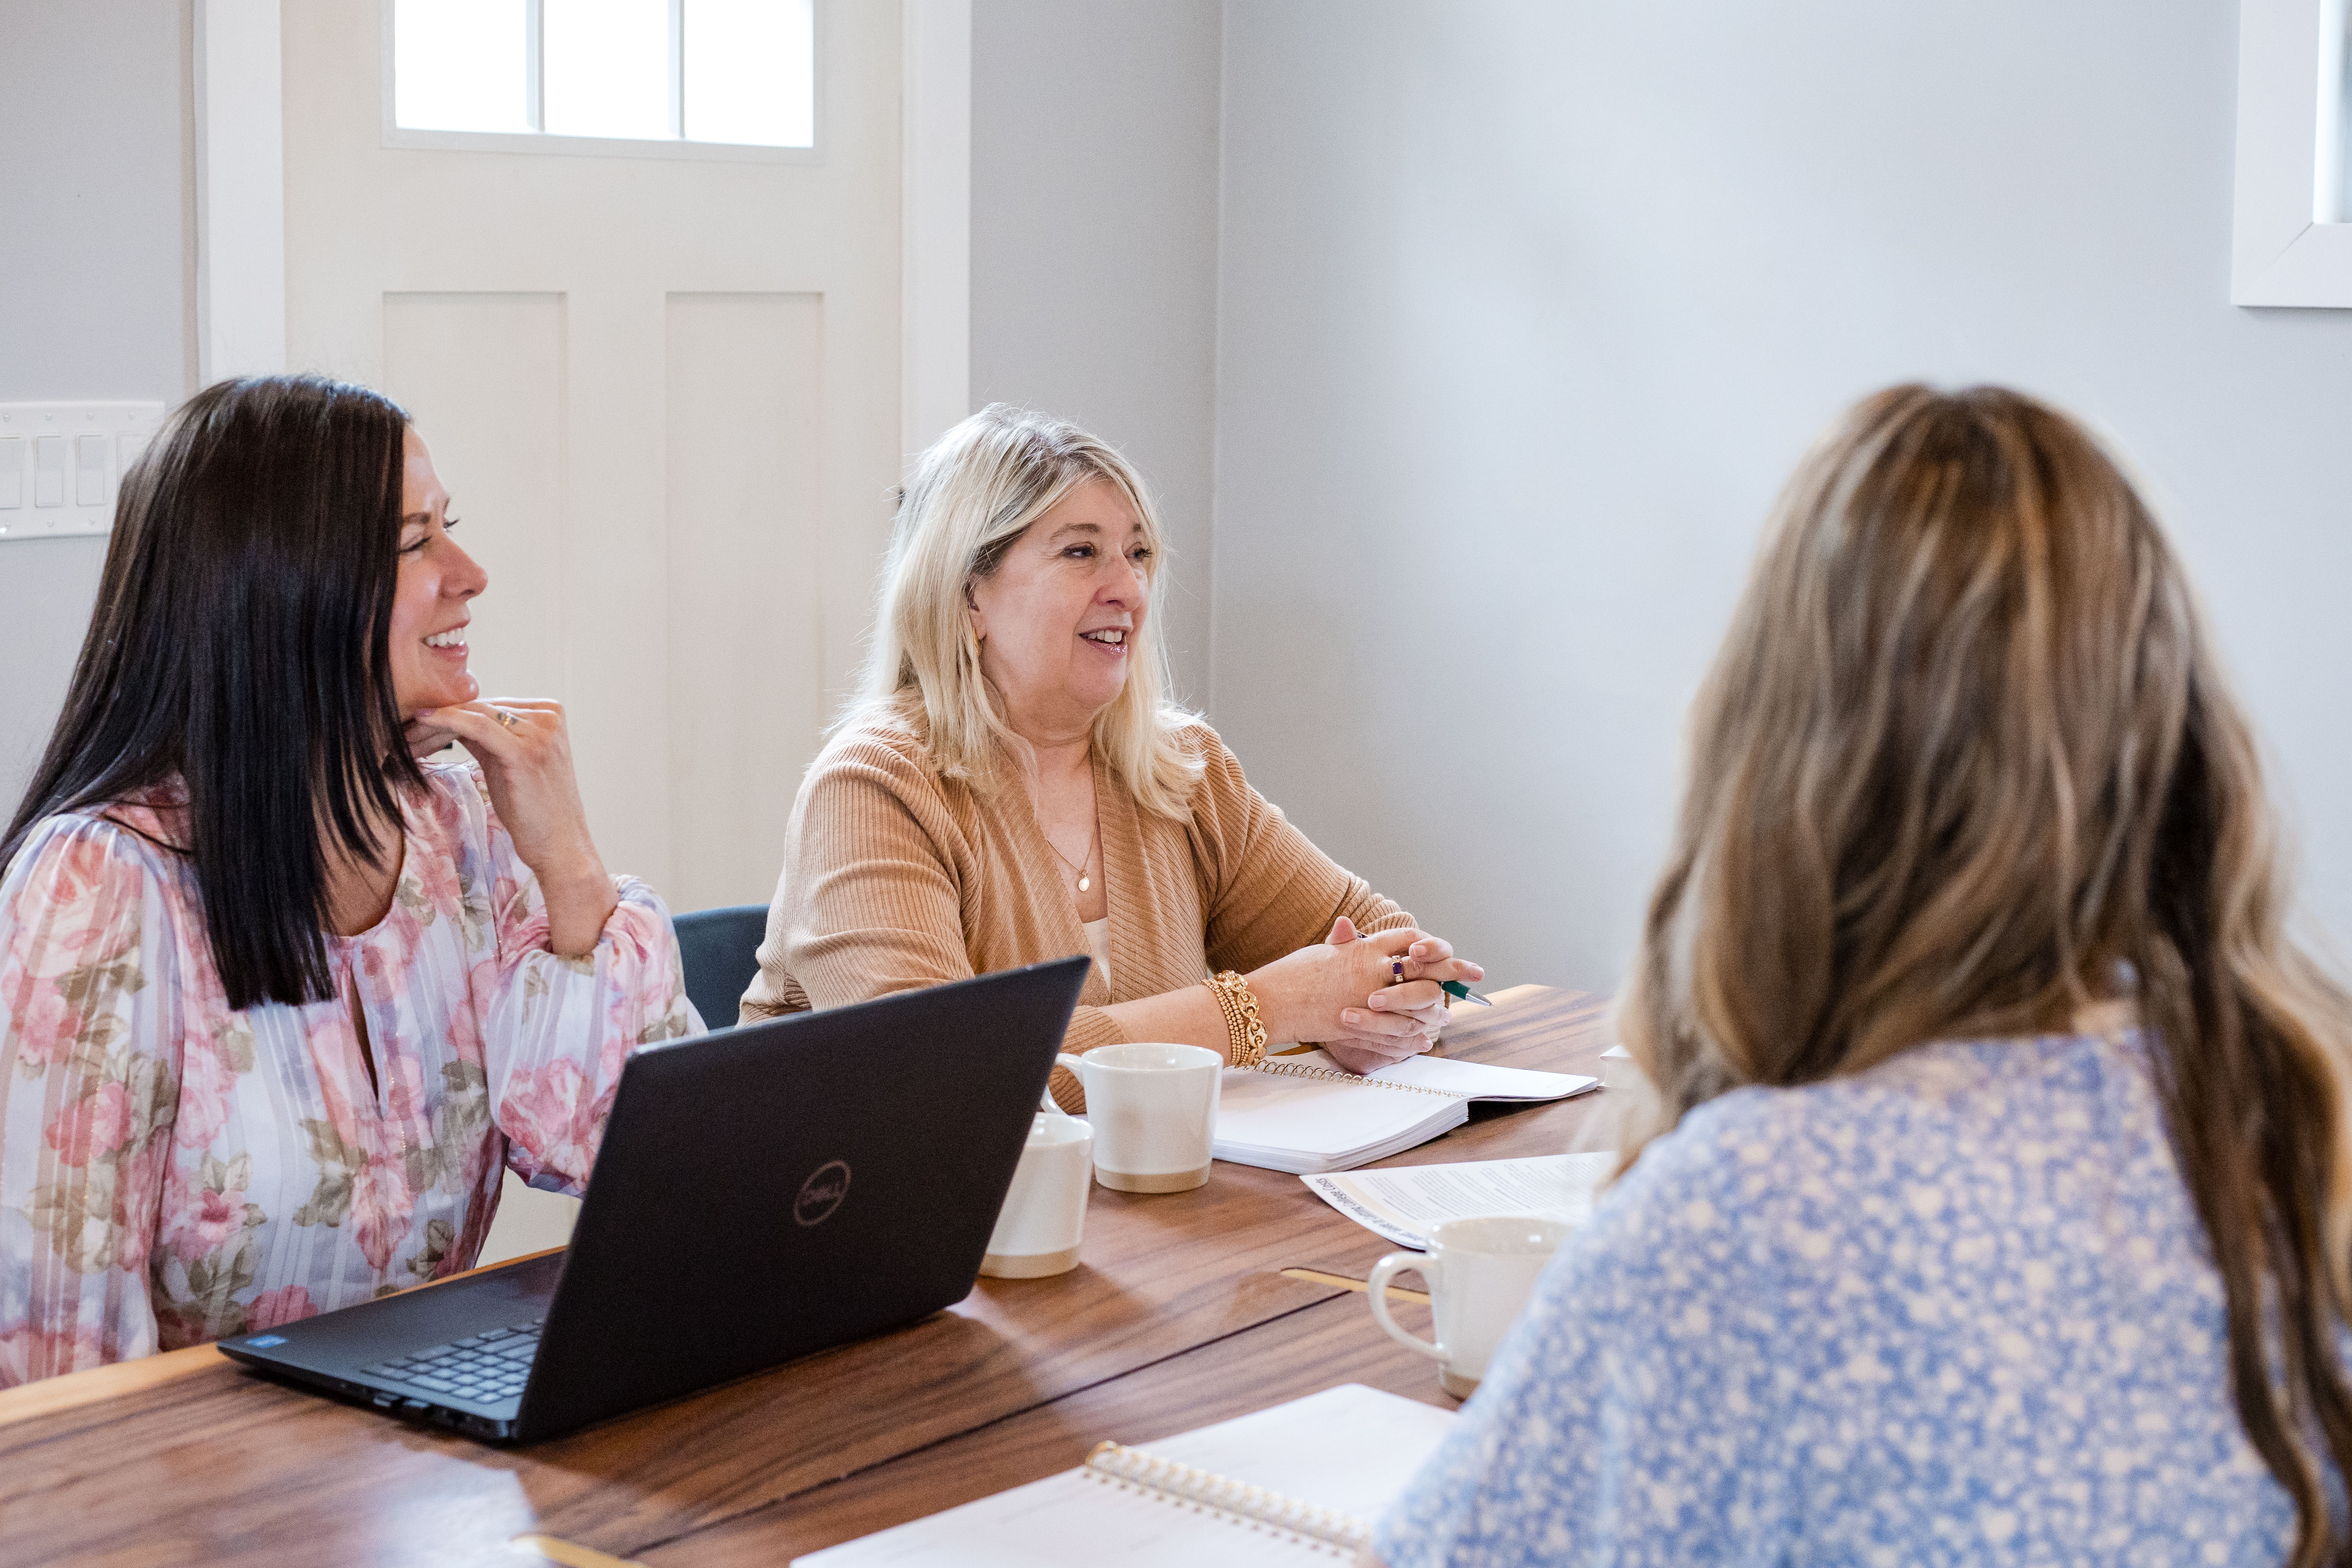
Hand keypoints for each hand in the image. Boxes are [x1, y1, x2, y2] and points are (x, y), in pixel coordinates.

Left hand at [409, 699, 616, 954]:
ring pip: (474, 714)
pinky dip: (445, 721)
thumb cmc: (534, 812)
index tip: (414, 727)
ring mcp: (541, 731)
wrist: (560, 848)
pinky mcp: (526, 750)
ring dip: (432, 724)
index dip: (448, 713)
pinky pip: (477, 726)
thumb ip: (488, 738)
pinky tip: (420, 723)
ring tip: (404, 739)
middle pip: (480, 707)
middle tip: (401, 733)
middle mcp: (548, 716)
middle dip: (437, 719)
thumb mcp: (508, 765)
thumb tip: (449, 719)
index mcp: (549, 715)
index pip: (489, 705)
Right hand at [1244, 918, 1482, 1071]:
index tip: (1447, 949)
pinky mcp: (1361, 1021)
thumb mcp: (1321, 951)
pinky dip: (1414, 1033)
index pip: (1409, 938)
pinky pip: (1398, 1028)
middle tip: (1474, 972)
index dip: (1431, 943)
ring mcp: (1368, 996)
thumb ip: (1341, 942)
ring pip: (1416, 1000)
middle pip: (1424, 966)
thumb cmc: (1293, 974)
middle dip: (1452, 969)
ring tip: (1448, 1013)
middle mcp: (1372, 969)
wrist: (1272, 1000)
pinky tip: (1423, 1036)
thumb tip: (1347, 927)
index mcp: (1364, 948)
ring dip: (1436, 1007)